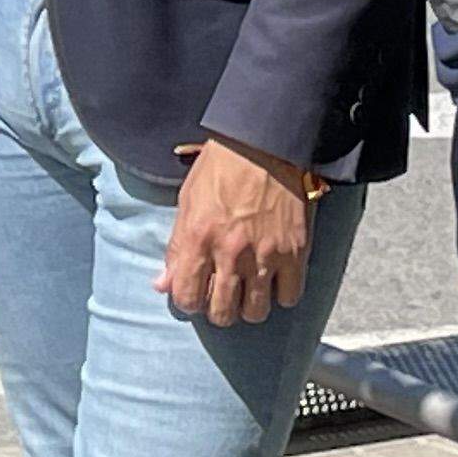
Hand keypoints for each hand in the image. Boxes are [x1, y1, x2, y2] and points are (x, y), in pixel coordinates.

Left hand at [156, 139, 317, 327]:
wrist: (265, 143)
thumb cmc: (221, 168)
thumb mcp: (187, 201)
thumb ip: (175, 247)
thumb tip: (162, 284)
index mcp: (198, 238)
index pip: (187, 298)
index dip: (188, 302)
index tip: (195, 293)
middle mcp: (230, 252)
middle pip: (221, 313)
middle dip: (218, 309)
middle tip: (222, 294)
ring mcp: (265, 255)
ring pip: (255, 312)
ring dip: (248, 306)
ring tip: (247, 289)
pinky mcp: (295, 252)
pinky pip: (289, 297)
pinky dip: (281, 294)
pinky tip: (273, 279)